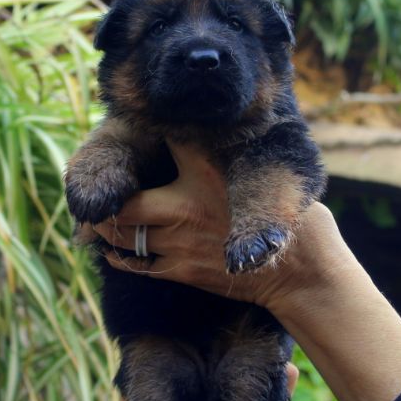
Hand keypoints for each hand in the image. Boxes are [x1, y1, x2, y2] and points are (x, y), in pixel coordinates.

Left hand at [94, 139, 400, 400]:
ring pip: (125, 233)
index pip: (165, 141)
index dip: (144, 133)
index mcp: (208, 170)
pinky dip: (119, 256)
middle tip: (100, 194)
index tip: (132, 128)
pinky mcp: (182, 269)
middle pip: (126, 199)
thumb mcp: (267, 174)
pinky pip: (135, 264)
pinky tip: (113, 249)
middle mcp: (186, 203)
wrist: (301, 272)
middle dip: (109, 199)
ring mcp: (180, 240)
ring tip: (99, 221)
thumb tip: (224, 134)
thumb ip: (234, 158)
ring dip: (107, 228)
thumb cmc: (292, 219)